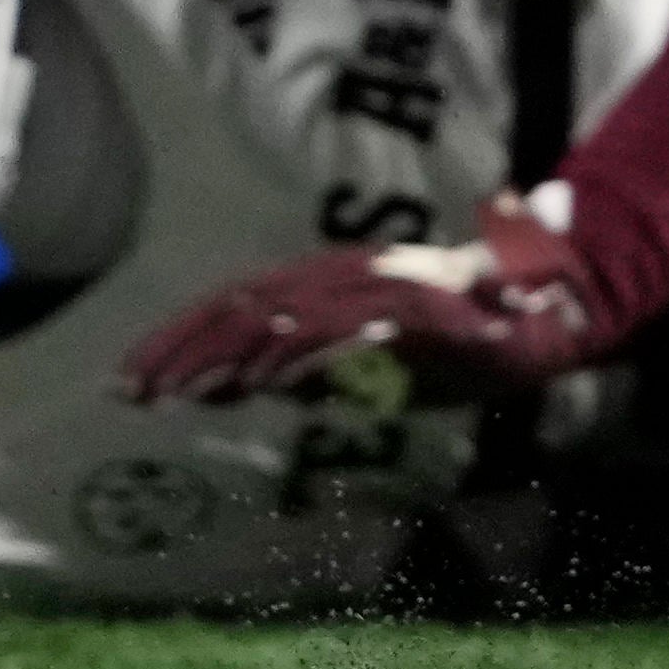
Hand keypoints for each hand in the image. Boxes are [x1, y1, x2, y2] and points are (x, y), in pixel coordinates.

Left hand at [117, 193, 619, 408]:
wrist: (541, 310)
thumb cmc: (450, 344)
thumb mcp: (364, 365)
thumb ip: (305, 371)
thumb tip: (236, 387)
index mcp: (324, 282)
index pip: (231, 305)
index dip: (175, 339)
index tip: (126, 379)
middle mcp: (341, 275)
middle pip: (240, 306)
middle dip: (179, 349)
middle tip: (127, 391)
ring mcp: (376, 288)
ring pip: (284, 318)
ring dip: (228, 356)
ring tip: (179, 393)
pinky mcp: (414, 311)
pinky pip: (350, 334)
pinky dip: (307, 356)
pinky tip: (266, 385)